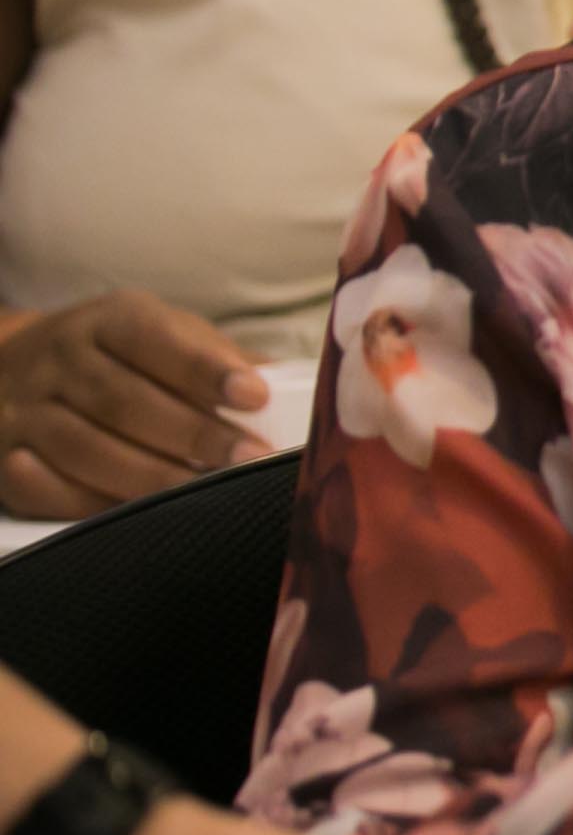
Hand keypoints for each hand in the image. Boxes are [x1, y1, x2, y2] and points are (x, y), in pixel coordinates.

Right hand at [0, 288, 272, 516]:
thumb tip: (282, 386)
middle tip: (248, 457)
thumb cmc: (114, 358)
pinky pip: (43, 487)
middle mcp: (58, 359)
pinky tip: (135, 513)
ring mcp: (23, 409)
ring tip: (208, 493)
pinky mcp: (0, 456)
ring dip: (151, 476)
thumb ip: (214, 359)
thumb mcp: (160, 336)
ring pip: (84, 448)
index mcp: (105, 321)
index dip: (203, 369)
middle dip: (192, 433)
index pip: (152, 339)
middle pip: (122, 400)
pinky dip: (90, 503)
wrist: (6, 368)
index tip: (255, 394)